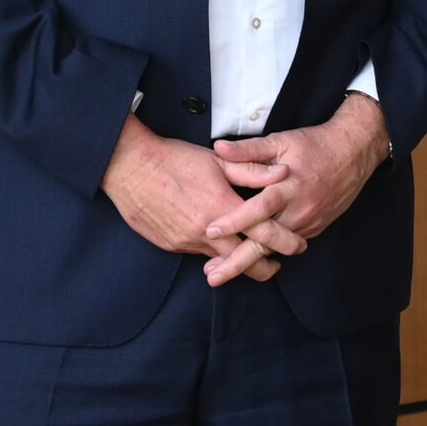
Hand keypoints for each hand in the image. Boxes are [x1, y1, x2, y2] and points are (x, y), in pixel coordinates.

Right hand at [102, 115, 304, 281]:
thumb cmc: (175, 159)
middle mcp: (206, 232)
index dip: (284, 243)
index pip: (263, 235)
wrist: (130, 167)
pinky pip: (197, 253)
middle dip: (263, 267)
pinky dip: (210, 252)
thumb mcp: (218, 161)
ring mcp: (186, 242)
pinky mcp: (170, 245)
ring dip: (234, 259)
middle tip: (276, 265)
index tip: (296, 246)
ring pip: (218, 260)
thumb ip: (253, 171)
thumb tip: (283, 172)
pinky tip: (216, 243)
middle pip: (244, 261)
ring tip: (249, 254)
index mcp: (223, 208)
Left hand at [206, 93, 390, 282]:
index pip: (259, 208)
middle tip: (213, 277)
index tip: (210, 231)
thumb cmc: (315, 144)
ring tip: (222, 272)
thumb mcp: (281, 141)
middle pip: (265, 243)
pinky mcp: (315, 228)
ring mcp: (309, 223)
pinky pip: (287, 245)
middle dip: (238, 262)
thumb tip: (218, 148)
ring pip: (275, 249)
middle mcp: (300, 210)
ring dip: (249, 262)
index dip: (235, 221)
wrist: (354, 152)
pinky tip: (248, 259)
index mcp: (289, 187)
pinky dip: (268, 253)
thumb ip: (249, 149)